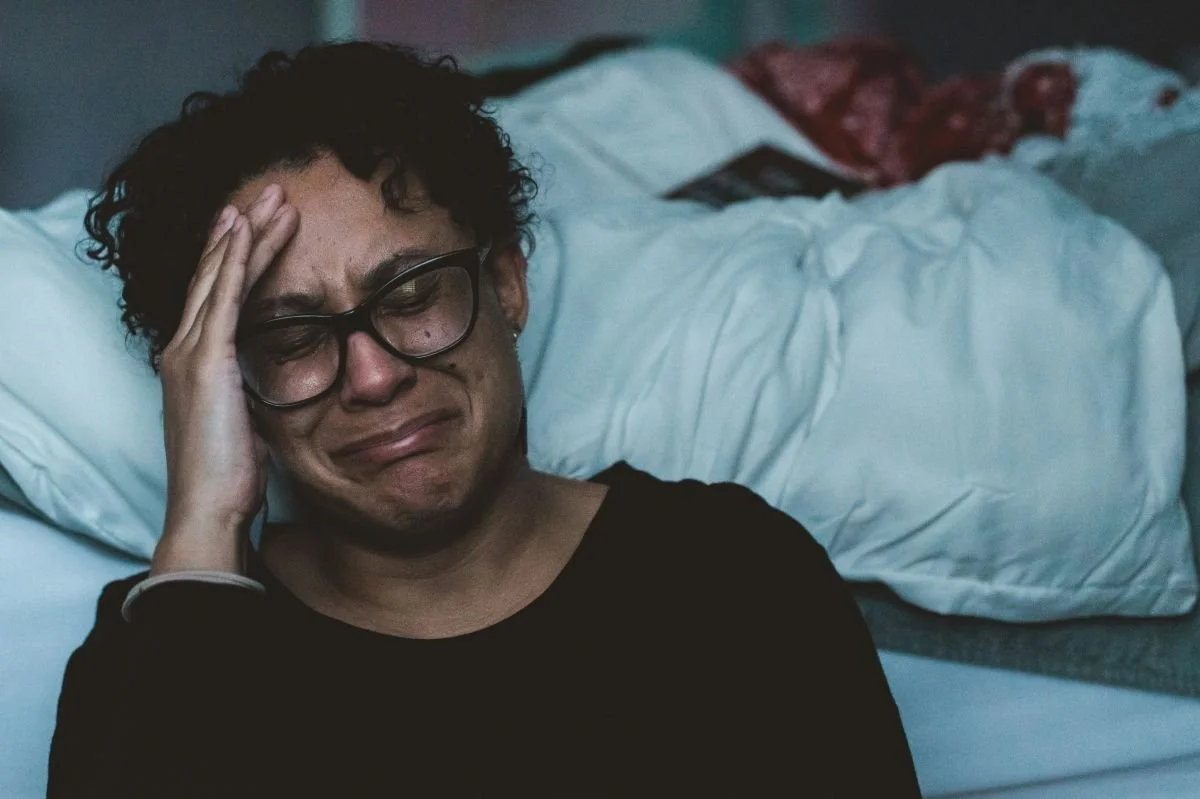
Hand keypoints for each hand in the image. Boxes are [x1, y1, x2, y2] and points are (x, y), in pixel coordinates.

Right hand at [152, 186, 297, 574]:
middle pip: (214, 275)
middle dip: (242, 232)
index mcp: (193, 365)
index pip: (215, 297)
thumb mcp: (243, 423)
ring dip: (247, 233)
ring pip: (221, 276)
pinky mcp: (206, 361)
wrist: (209, 510)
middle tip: (269, 194)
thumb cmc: (229, 478)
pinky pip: (223, 297)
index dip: (234, 258)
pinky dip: (236, 259)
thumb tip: (268, 382)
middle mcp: (183, 350)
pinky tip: (249, 229)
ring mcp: (190, 353)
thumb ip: (248, 392)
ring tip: (272, 198)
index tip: (256, 226)